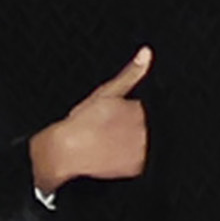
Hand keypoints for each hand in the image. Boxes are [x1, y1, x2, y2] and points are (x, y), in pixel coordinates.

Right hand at [31, 48, 150, 193]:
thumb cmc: (83, 121)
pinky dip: (135, 156)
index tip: (124, 115)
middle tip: (117, 130)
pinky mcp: (138, 167)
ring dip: (139, 141)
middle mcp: (146, 130)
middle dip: (140, 126)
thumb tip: (147, 53)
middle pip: (153, 126)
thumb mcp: (108, 92)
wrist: (66, 151)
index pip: (153, 108)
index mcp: (140, 110)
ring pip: (151, 143)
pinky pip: (144, 161)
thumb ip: (131, 73)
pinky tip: (118, 153)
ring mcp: (143, 150)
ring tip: (116, 141)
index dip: (138, 111)